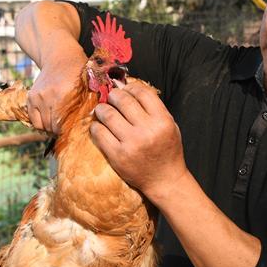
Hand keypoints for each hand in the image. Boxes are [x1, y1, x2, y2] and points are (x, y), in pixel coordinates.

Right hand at [26, 56, 83, 132]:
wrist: (60, 58)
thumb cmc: (79, 75)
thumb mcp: (88, 88)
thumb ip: (89, 107)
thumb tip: (92, 128)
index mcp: (64, 94)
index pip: (65, 124)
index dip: (71, 132)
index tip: (77, 133)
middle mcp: (48, 96)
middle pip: (54, 127)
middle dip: (62, 131)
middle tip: (70, 130)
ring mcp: (37, 97)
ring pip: (43, 126)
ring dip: (52, 128)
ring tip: (61, 125)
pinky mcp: (30, 97)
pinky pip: (34, 120)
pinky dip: (41, 124)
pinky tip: (51, 121)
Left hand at [89, 83, 186, 201]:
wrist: (164, 179)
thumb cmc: (167, 150)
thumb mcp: (170, 126)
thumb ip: (153, 109)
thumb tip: (129, 89)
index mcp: (163, 121)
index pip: (142, 93)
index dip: (130, 87)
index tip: (125, 89)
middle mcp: (147, 130)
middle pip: (123, 100)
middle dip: (114, 95)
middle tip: (111, 97)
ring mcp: (131, 143)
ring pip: (108, 114)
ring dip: (102, 108)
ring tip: (102, 109)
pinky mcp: (117, 155)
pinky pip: (99, 133)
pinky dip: (96, 126)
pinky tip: (99, 126)